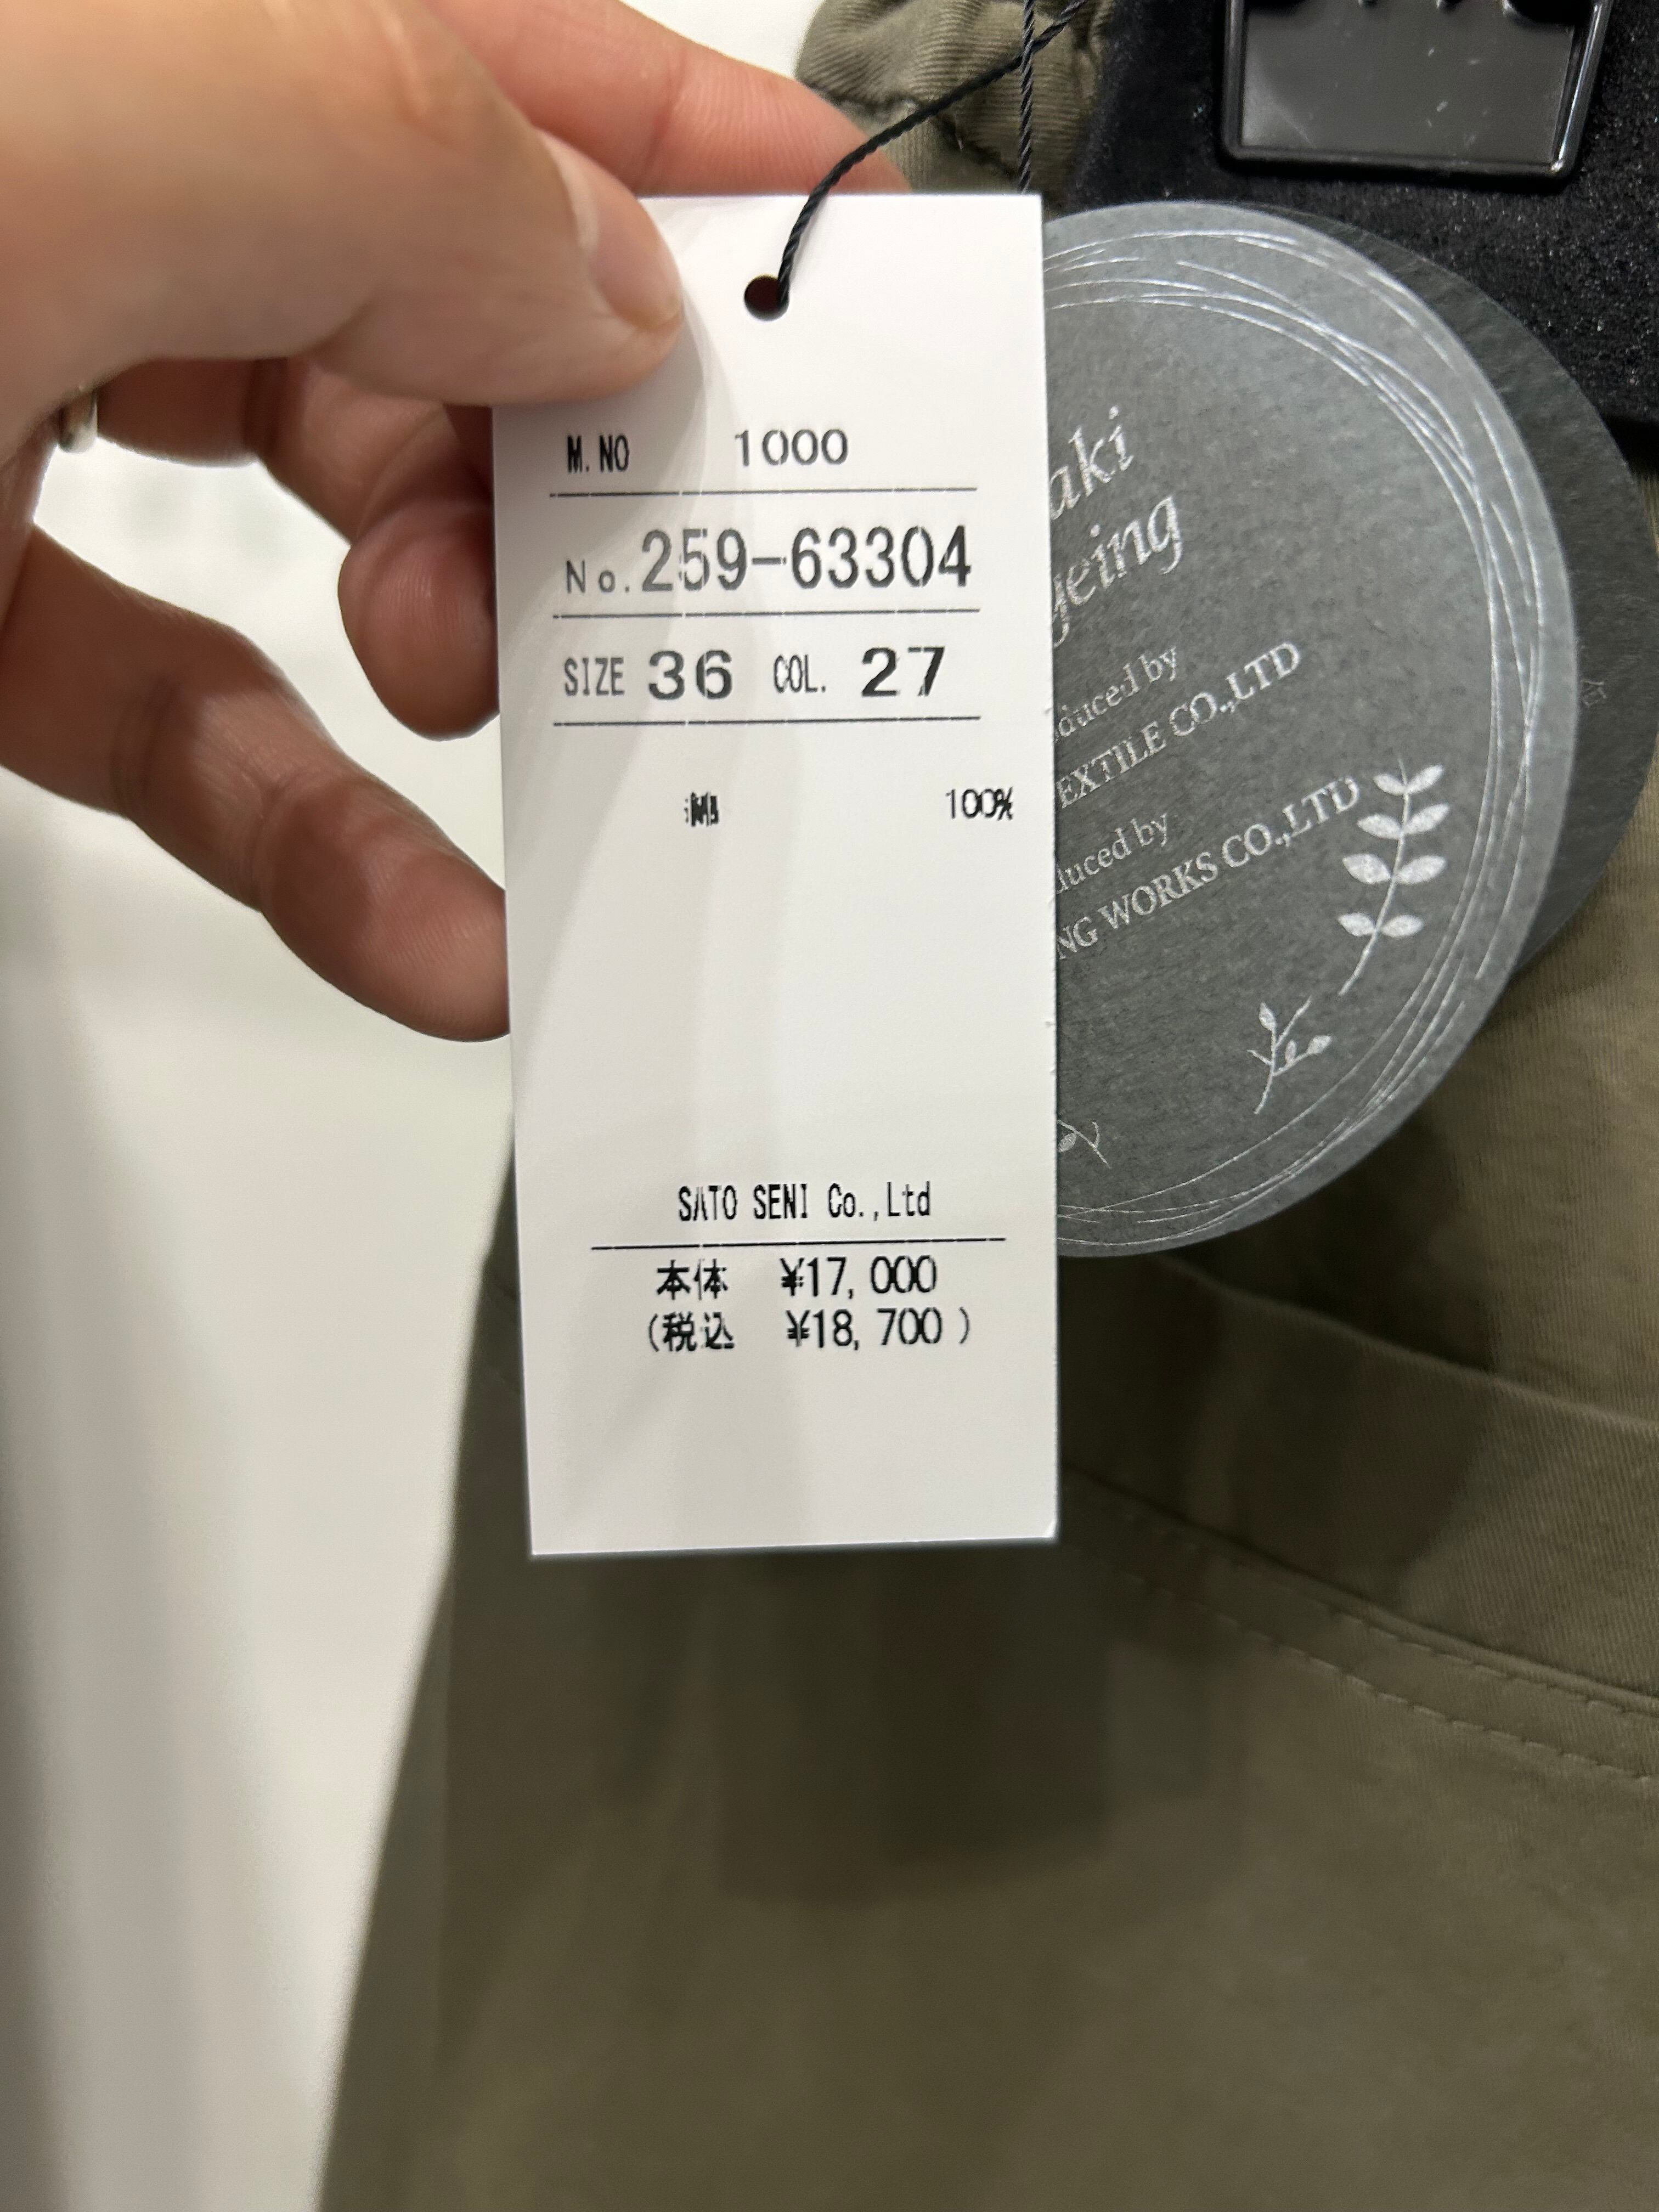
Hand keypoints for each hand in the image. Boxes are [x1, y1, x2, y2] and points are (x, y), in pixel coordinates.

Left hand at [0, 0, 892, 1037]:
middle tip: (655, 583)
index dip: (689, 149)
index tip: (858, 278)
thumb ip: (382, 160)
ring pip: (329, 534)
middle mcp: (98, 186)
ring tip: (554, 752)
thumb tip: (611, 292)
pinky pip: (182, 720)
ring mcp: (13, 395)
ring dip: (482, 673)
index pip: (475, 45)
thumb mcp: (64, 127)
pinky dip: (326, 845)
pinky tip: (442, 941)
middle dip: (581, 470)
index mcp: (151, 21)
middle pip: (436, 309)